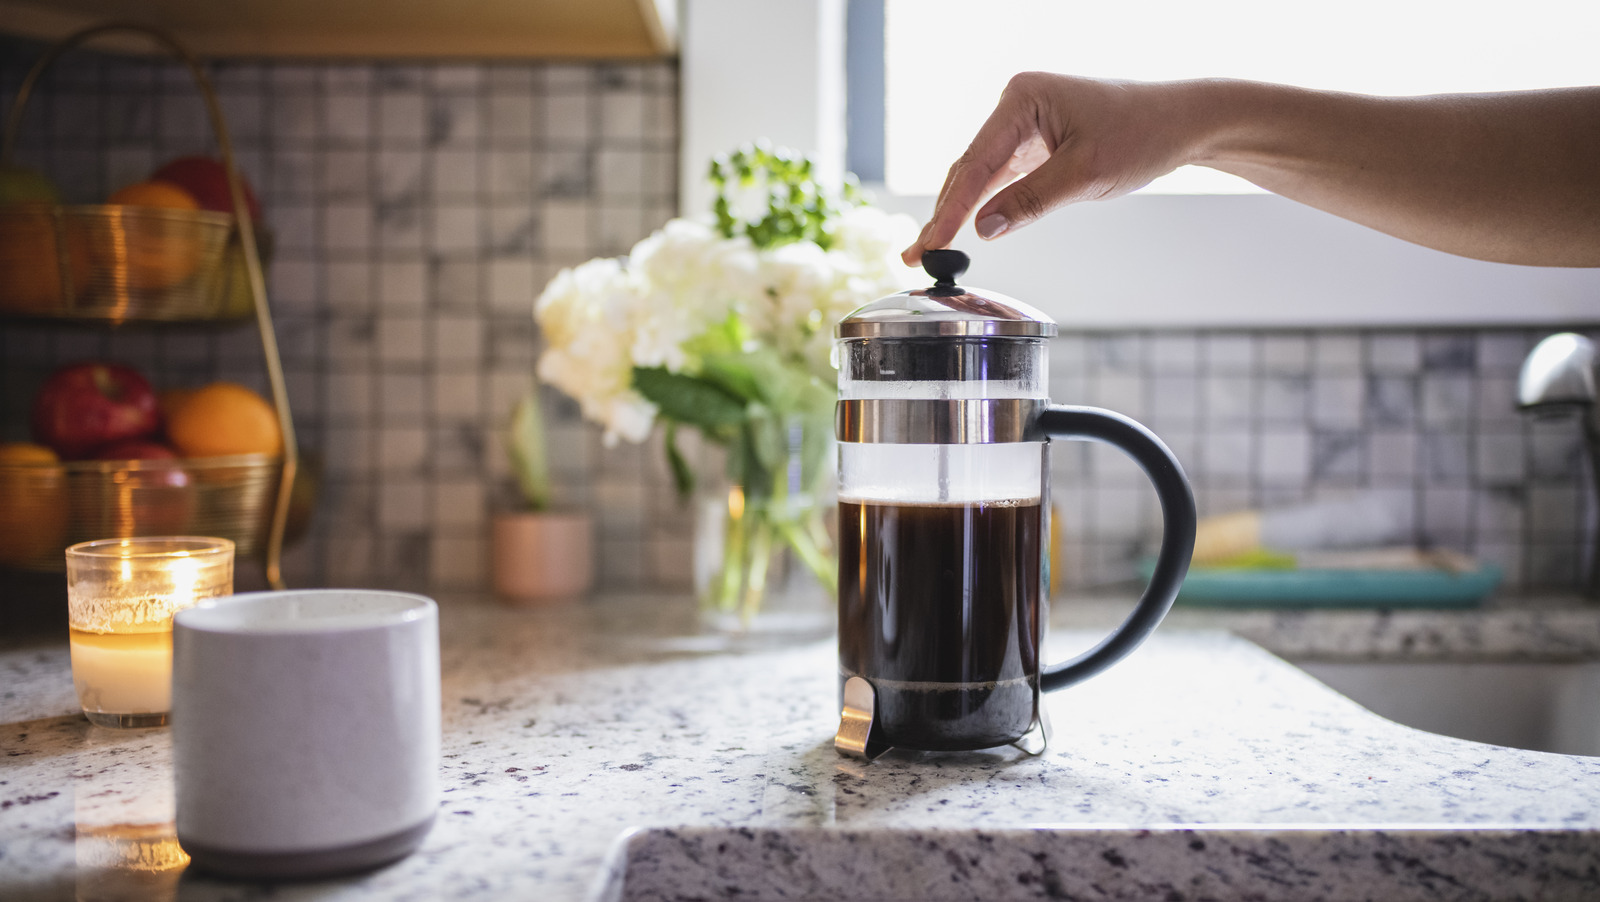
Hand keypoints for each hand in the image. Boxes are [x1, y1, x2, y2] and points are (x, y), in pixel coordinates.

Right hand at [902, 73, 1200, 264]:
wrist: (1182, 122)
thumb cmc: (1142, 134)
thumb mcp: (1085, 174)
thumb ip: (1031, 201)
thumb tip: (984, 228)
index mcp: (1023, 98)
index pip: (975, 162)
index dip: (950, 209)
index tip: (931, 244)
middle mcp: (1017, 104)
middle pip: (969, 167)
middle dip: (943, 213)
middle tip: (916, 256)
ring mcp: (1024, 122)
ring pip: (980, 174)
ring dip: (957, 211)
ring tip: (928, 249)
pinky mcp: (1035, 140)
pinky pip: (1000, 175)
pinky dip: (982, 203)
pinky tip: (961, 229)